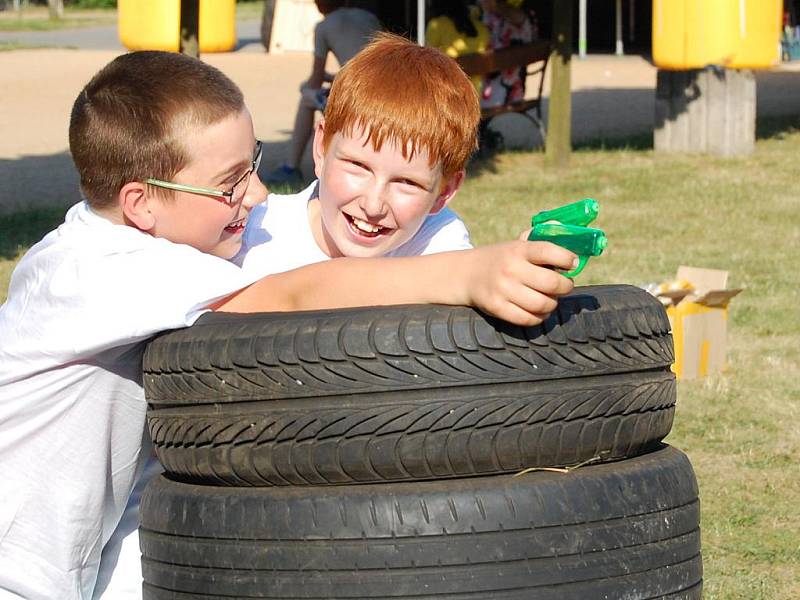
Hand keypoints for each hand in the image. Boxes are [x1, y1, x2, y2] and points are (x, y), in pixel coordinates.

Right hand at [462, 240, 576, 325]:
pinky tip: (539, 311)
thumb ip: (539, 238)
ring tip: (551, 299)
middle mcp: (510, 268)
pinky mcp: (497, 307)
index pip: (549, 251)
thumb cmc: (500, 259)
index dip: (567, 259)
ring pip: (543, 304)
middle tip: (565, 285)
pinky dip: (539, 317)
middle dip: (565, 286)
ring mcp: (503, 289)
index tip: (572, 264)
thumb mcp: (516, 244)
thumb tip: (564, 229)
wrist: (465, 274)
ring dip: (553, 304)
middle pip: (551, 283)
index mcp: (518, 249)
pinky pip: (528, 319)